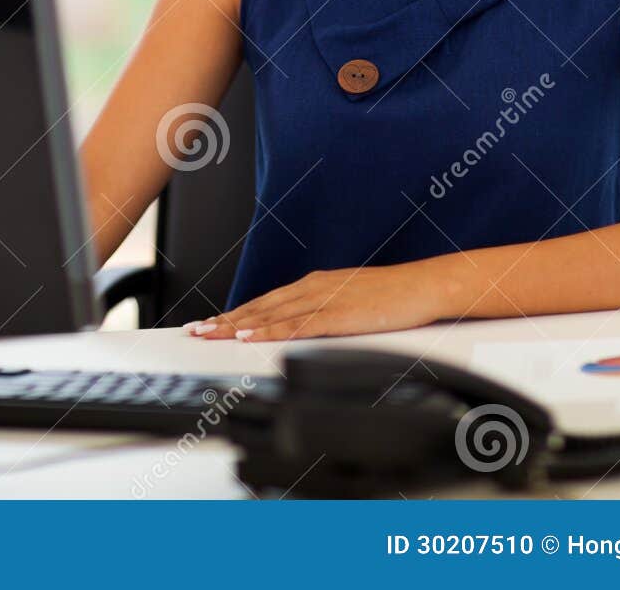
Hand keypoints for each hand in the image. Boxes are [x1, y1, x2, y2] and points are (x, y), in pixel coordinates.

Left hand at [183, 262, 452, 341]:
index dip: (236, 313)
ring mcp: (324, 300)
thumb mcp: (353, 302)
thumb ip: (327, 312)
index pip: (268, 301)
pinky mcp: (337, 314)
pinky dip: (268, 330)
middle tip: (195, 330)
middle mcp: (314, 287)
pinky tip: (248, 336)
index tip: (211, 323)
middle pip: (260, 305)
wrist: (425, 285)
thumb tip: (307, 328)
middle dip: (225, 319)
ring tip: (209, 334)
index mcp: (317, 284)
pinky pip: (296, 324)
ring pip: (271, 314)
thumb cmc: (396, 296)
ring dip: (236, 324)